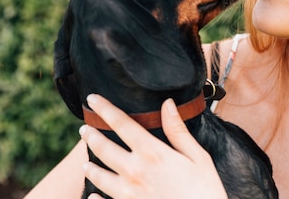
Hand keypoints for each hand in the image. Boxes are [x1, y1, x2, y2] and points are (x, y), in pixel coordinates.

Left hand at [79, 94, 226, 198]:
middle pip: (104, 148)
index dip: (105, 109)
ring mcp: (128, 194)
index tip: (92, 98)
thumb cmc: (205, 190)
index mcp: (152, 153)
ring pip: (99, 177)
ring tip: (85, 162)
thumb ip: (178, 131)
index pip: (122, 124)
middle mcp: (135, 171)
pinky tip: (92, 196)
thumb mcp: (198, 156)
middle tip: (83, 130)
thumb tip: (168, 104)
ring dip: (90, 167)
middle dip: (91, 136)